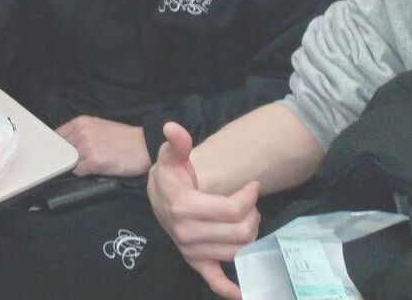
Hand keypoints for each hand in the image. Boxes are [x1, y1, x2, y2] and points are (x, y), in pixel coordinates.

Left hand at [55, 115, 149, 177]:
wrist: (143, 145)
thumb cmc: (123, 138)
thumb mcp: (98, 127)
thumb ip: (81, 133)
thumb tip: (68, 145)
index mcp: (81, 122)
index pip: (57, 135)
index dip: (57, 146)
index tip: (58, 152)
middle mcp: (81, 133)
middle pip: (61, 149)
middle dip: (64, 156)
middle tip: (72, 161)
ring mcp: (86, 148)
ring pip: (68, 161)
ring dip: (74, 165)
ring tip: (85, 165)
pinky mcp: (94, 162)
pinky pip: (78, 171)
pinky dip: (82, 173)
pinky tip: (92, 170)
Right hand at [146, 122, 259, 299]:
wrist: (157, 195)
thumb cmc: (171, 175)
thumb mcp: (172, 156)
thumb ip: (178, 143)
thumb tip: (173, 128)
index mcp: (184, 206)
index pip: (233, 210)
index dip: (249, 196)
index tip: (253, 185)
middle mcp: (187, 233)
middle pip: (240, 232)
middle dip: (253, 215)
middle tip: (250, 203)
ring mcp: (191, 250)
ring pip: (237, 251)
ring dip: (250, 235)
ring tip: (246, 219)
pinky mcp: (195, 262)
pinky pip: (214, 280)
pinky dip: (231, 289)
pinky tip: (245, 292)